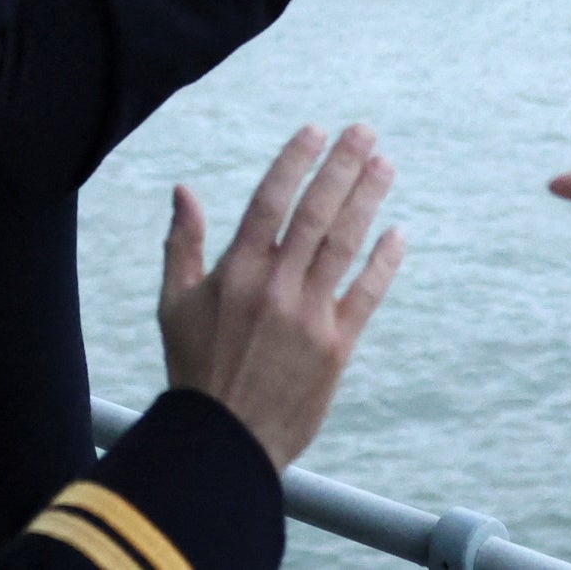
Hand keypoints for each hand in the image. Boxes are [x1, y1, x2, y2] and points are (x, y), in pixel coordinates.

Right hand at [158, 124, 403, 471]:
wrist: (225, 439)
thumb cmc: (195, 368)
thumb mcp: (174, 303)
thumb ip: (182, 243)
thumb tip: (182, 189)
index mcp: (235, 271)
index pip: (270, 200)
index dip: (295, 162)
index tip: (316, 130)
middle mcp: (274, 287)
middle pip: (315, 214)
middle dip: (342, 167)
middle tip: (365, 132)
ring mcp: (308, 317)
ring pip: (343, 246)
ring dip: (367, 201)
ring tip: (385, 165)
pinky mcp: (335, 348)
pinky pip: (365, 296)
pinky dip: (382, 263)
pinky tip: (397, 235)